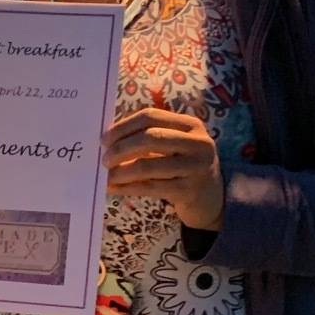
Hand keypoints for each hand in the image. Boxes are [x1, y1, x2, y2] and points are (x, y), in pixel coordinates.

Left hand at [104, 107, 223, 231]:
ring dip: (121, 171)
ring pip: (148, 166)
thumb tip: (108, 139)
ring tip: (107, 175)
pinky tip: (114, 188)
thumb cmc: (182, 165)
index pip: (150, 116)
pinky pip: (150, 188)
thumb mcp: (174, 144)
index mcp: (190, 124)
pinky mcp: (188, 191)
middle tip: (105, 159)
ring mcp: (195, 167)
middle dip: (121, 148)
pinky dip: (127, 188)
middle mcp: (197, 143)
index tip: (104, 139)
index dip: (124, 126)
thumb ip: (148, 136)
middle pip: (150, 138)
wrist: (210, 197)